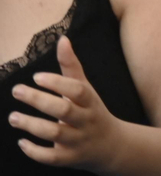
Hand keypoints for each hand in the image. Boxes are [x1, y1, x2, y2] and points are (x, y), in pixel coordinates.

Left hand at [10, 36, 128, 169]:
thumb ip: (71, 67)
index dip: (57, 83)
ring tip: (13, 117)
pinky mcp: (69, 158)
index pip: (77, 90)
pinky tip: (21, 142)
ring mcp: (78, 140)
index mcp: (91, 101)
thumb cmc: (92, 111)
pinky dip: (34, 151)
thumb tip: (62, 39)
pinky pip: (51, 157)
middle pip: (64, 111)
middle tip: (16, 91)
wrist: (111, 145)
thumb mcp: (86, 89)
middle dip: (39, 101)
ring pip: (55, 134)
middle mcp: (86, 120)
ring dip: (31, 125)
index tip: (36, 77)